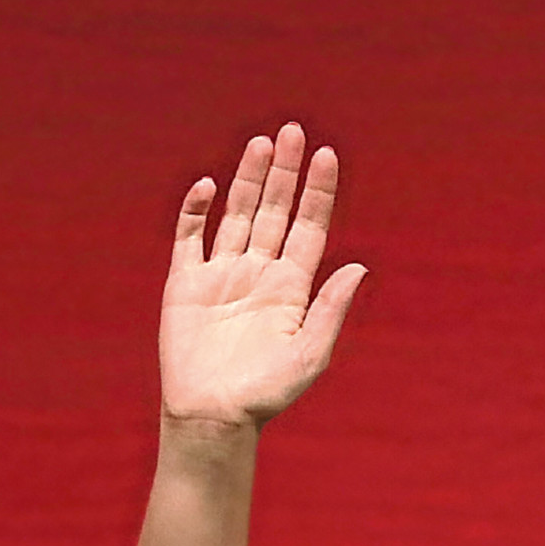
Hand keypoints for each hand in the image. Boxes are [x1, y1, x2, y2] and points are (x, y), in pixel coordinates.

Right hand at [159, 122, 365, 430]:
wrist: (215, 414)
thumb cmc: (267, 393)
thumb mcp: (310, 353)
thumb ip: (331, 308)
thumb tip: (358, 266)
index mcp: (292, 287)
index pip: (309, 227)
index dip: (319, 192)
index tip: (328, 155)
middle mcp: (259, 273)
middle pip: (275, 210)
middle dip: (285, 173)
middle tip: (293, 131)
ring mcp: (222, 275)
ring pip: (236, 214)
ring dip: (248, 179)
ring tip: (262, 144)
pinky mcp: (185, 284)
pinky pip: (190, 238)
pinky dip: (196, 211)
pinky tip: (208, 186)